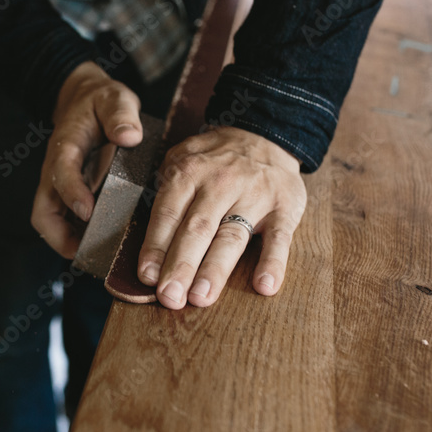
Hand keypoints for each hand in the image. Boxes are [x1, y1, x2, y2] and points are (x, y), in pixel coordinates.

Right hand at [31, 62, 142, 257]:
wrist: (83, 100)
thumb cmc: (99, 102)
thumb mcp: (113, 98)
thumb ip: (120, 113)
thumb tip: (129, 136)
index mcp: (65, 145)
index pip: (61, 171)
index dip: (72, 192)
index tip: (87, 210)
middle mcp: (55, 169)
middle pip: (43, 209)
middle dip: (58, 235)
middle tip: (84, 252)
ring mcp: (59, 184)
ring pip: (50, 220)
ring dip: (66, 241)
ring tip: (94, 257)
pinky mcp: (67, 193)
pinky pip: (64, 220)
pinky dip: (75, 236)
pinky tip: (100, 246)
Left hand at [137, 126, 306, 309]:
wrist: (264, 134)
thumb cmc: (214, 160)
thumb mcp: (182, 160)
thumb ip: (165, 196)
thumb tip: (148, 248)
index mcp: (188, 172)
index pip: (168, 213)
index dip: (156, 246)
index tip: (147, 276)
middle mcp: (220, 183)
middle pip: (197, 229)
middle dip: (181, 265)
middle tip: (169, 297)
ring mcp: (254, 195)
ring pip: (231, 236)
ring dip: (215, 269)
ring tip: (201, 297)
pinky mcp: (285, 207)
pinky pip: (279, 237)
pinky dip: (273, 262)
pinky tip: (264, 286)